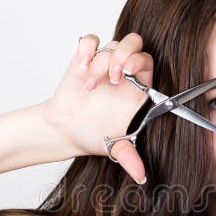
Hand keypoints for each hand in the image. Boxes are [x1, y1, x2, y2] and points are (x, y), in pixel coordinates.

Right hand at [43, 32, 153, 183]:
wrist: (67, 130)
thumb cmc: (94, 134)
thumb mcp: (114, 147)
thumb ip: (129, 158)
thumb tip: (141, 176)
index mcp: (138, 88)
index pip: (148, 63)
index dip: (140, 64)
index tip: (129, 76)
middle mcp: (123, 72)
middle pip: (135, 43)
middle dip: (126, 54)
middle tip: (115, 75)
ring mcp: (104, 63)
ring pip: (113, 43)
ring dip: (102, 61)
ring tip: (91, 85)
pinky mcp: (84, 59)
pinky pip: (90, 40)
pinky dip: (86, 49)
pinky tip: (82, 66)